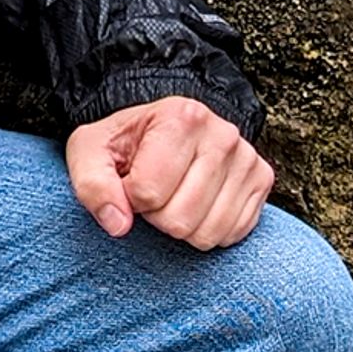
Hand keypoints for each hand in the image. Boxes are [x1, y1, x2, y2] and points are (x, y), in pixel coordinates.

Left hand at [64, 94, 274, 251]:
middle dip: (157, 217)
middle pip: (180, 219)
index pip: (147, 193)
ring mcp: (247, 158)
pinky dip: (208, 230)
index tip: (130, 180)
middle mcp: (223, 134)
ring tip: (176, 196)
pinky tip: (198, 205)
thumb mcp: (90, 152)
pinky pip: (232, 234)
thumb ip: (92, 185)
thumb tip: (119, 224)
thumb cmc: (125, 144)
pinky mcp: (262, 180)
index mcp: (182, 117)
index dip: (129, 199)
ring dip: (183, 227)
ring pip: (207, 233)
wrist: (162, 129)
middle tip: (154, 192)